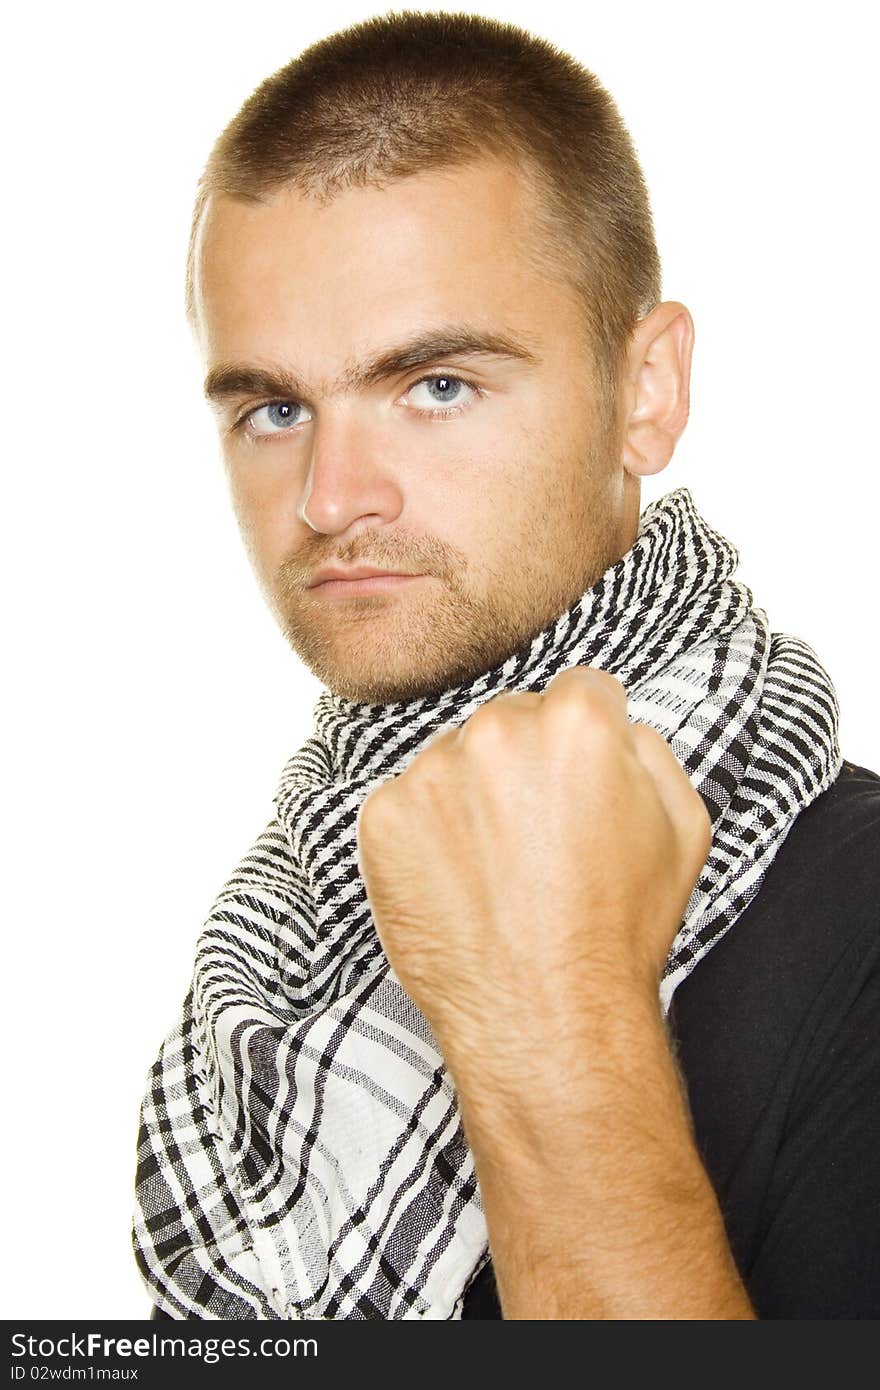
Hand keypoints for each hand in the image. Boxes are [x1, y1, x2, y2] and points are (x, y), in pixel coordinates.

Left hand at [356, 665, 710, 1079]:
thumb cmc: (617, 931)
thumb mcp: (682, 827)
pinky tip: (460, 882)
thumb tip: (613, 724)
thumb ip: (647, 749)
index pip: (579, 690)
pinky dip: (426, 836)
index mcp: (576, 723)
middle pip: (512, 720)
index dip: (587, 738)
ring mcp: (431, 773)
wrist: (547, 1019)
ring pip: (455, 760)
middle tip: (540, 838)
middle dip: (525, 763)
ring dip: (471, 796)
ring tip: (500, 870)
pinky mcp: (383, 817)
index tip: (580, 783)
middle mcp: (496, 731)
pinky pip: (408, 803)